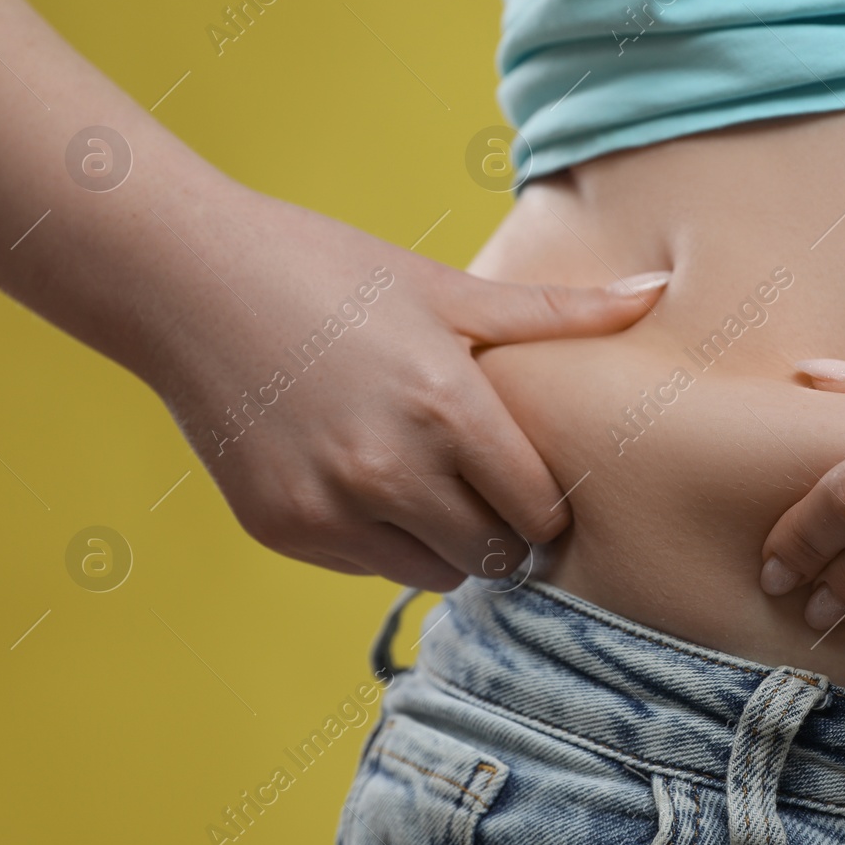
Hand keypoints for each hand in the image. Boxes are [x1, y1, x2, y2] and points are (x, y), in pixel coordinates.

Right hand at [149, 189, 668, 590]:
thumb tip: (659, 290)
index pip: (539, 510)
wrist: (184, 279)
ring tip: (428, 481)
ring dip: (445, 542)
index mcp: (447, 409)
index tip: (534, 477)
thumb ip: (558, 312)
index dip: (546, 499)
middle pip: (494, 554)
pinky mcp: (281, 530)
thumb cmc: (329, 270)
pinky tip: (361, 477)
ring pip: (433, 574)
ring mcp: (330, 509)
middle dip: (502, 528)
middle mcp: (391, 472)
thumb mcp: (448, 289)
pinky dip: (379, 540)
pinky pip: (366, 567)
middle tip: (487, 485)